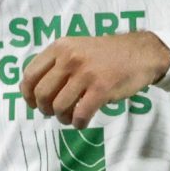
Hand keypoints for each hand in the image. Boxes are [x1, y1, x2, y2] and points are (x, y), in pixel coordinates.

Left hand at [19, 32, 169, 128]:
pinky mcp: (101, 88)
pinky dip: (78, 123)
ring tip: (71, 117)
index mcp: (60, 47)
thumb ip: (56, 64)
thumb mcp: (77, 48)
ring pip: (59, 107)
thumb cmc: (106, 55)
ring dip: (63, 118)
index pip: (29, 75)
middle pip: (42, 94)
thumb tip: (36, 93)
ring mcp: (86, 73)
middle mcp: (69, 58)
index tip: (35, 104)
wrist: (141, 53)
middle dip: (45, 109)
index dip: (28, 95)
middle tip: (55, 112)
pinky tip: (83, 121)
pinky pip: (80, 114)